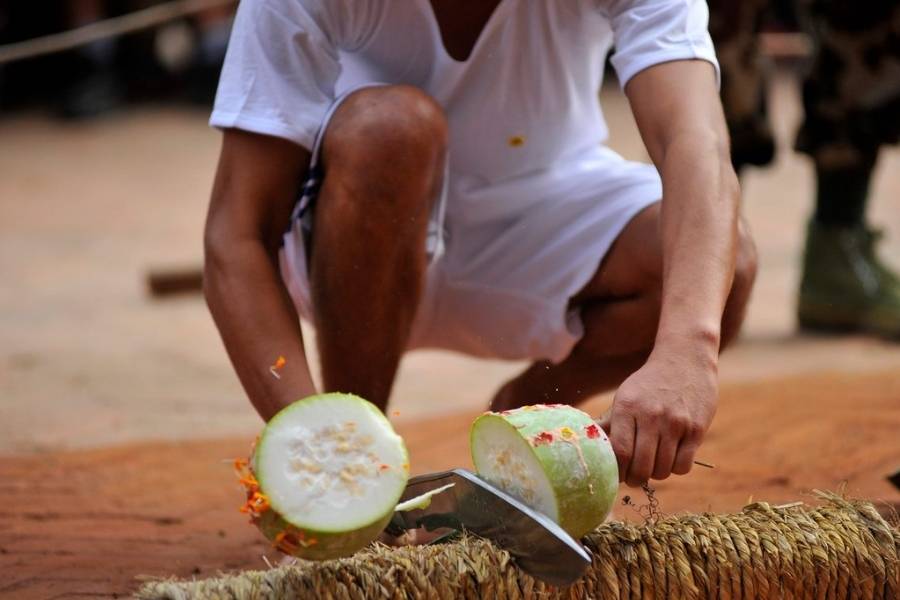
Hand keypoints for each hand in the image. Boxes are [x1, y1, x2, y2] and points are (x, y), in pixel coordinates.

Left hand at [598, 347, 717, 486]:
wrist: (685, 359)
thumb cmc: (650, 383)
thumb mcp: (625, 396)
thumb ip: (609, 423)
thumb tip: (589, 448)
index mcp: (627, 406)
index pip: (619, 452)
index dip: (617, 471)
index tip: (617, 475)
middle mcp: (651, 415)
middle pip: (641, 466)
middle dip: (635, 478)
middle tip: (635, 476)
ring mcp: (676, 422)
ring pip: (663, 470)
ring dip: (656, 474)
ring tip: (653, 463)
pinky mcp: (696, 429)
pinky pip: (683, 466)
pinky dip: (675, 468)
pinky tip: (671, 457)